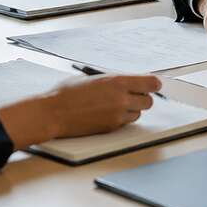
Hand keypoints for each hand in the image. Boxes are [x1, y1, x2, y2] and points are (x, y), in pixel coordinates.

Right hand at [0, 74, 160, 147]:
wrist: (53, 113)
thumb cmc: (68, 93)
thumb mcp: (93, 78)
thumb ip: (114, 80)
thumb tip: (128, 81)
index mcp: (117, 81)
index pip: (150, 83)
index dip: (153, 84)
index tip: (152, 84)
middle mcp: (121, 98)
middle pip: (148, 101)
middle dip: (142, 98)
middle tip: (133, 95)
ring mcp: (117, 115)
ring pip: (138, 113)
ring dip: (132, 109)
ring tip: (116, 105)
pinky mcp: (111, 128)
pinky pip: (126, 123)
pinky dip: (122, 119)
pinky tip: (109, 114)